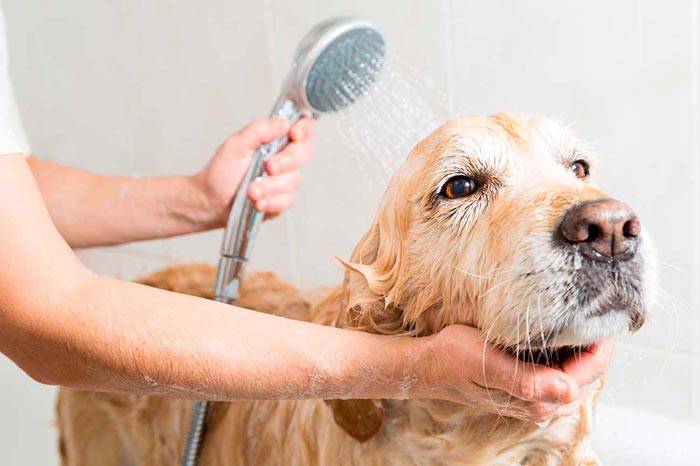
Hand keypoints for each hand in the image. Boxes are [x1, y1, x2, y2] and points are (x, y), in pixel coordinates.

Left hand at [194, 117, 314, 225]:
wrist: (211, 200)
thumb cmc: (222, 171)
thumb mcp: (235, 144)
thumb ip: (259, 130)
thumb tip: (283, 123)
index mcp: (276, 140)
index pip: (303, 128)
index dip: (304, 130)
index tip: (293, 135)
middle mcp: (285, 158)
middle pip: (306, 153)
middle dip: (287, 161)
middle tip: (268, 167)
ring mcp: (285, 180)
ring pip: (294, 180)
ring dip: (271, 186)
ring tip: (251, 191)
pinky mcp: (282, 200)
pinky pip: (287, 201)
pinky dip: (272, 202)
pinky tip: (258, 202)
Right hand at [412, 325, 612, 422]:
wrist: (429, 366)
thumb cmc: (453, 358)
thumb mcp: (487, 362)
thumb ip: (528, 380)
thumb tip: (570, 391)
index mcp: (534, 399)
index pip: (588, 373)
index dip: (602, 346)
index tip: (608, 317)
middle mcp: (539, 405)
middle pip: (588, 378)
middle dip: (598, 349)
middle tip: (603, 315)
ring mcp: (533, 399)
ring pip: (577, 378)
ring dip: (586, 354)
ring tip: (589, 324)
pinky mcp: (525, 391)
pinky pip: (561, 377)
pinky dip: (571, 358)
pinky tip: (565, 338)